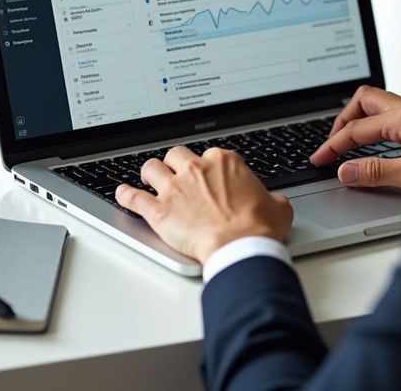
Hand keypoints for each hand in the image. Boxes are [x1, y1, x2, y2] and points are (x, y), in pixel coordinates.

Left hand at [114, 146, 292, 263]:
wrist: (240, 247)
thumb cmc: (258, 227)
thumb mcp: (278, 206)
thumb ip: (272, 198)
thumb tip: (274, 202)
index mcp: (224, 162)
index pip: (209, 154)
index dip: (207, 167)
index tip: (207, 177)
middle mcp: (196, 168)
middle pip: (176, 155)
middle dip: (175, 164)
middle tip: (176, 175)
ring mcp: (175, 188)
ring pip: (151, 168)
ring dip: (150, 174)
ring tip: (149, 180)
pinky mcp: (159, 210)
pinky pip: (133, 197)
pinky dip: (125, 194)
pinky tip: (122, 193)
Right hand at [309, 86, 400, 193]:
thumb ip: (376, 172)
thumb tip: (345, 171)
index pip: (356, 129)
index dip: (332, 145)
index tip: (319, 160)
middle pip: (362, 100)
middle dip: (342, 120)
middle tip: (331, 143)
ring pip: (376, 105)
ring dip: (358, 120)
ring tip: (347, 142)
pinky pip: (389, 114)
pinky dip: (373, 125)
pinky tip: (374, 142)